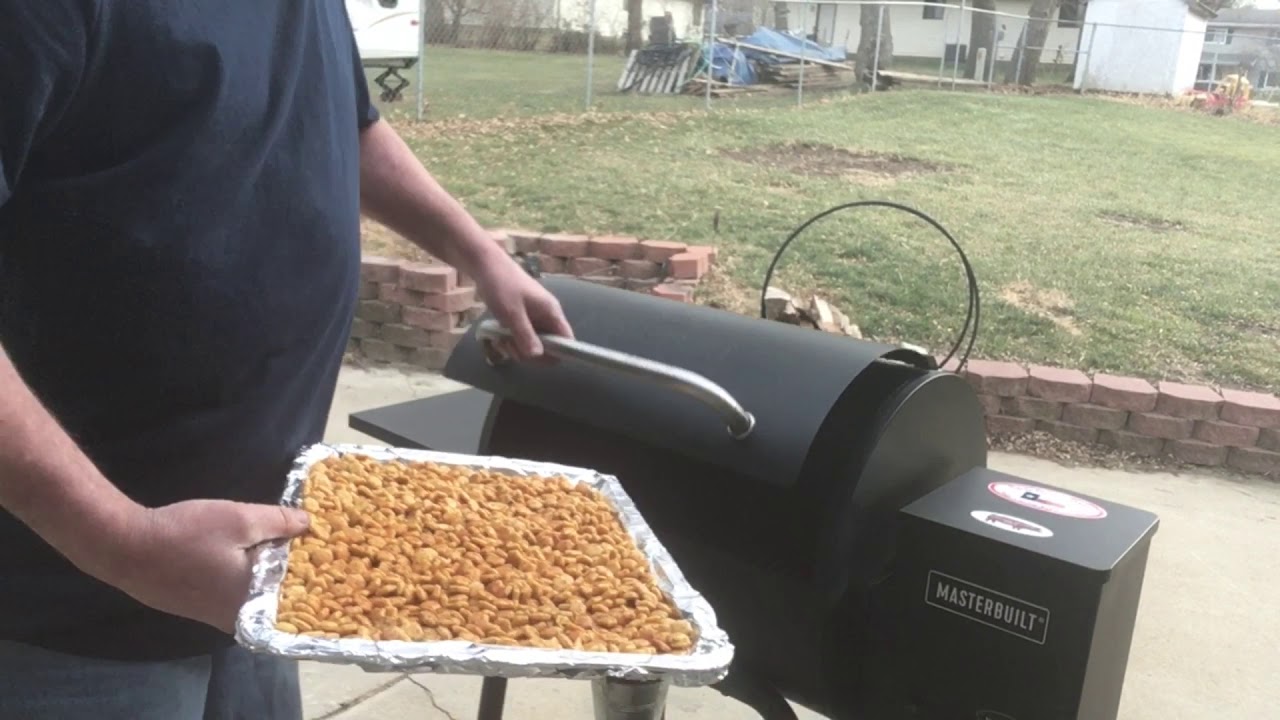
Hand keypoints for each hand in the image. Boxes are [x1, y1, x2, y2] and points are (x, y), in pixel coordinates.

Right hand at [105, 500, 309, 632]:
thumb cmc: (185, 535)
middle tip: (314, 548)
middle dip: (295, 573)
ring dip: (270, 574)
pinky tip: (254, 556)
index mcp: (252, 600)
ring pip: (256, 595)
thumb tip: (308, 523)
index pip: (299, 595)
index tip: (332, 554)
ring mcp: (215, 615)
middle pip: (277, 597)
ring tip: (291, 548)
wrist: (126, 548)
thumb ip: (278, 522)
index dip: (317, 573)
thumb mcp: (240, 519)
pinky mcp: (200, 607)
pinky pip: (237, 595)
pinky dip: (248, 577)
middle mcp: (236, 617)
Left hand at [473, 255, 573, 361]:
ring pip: (535, 342)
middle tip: (511, 346)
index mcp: (551, 312)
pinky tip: (501, 336)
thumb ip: (525, 335)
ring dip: (519, 347)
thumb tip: (538, 356)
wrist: (486, 265)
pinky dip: (514, 339)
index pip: (567, 340)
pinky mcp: (524, 316)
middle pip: (550, 345)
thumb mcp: (512, 313)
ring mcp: (535, 316)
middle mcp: (547, 315)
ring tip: (503, 340)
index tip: (535, 358)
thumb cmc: (502, 286)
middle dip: (531, 352)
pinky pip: (525, 335)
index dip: (557, 353)